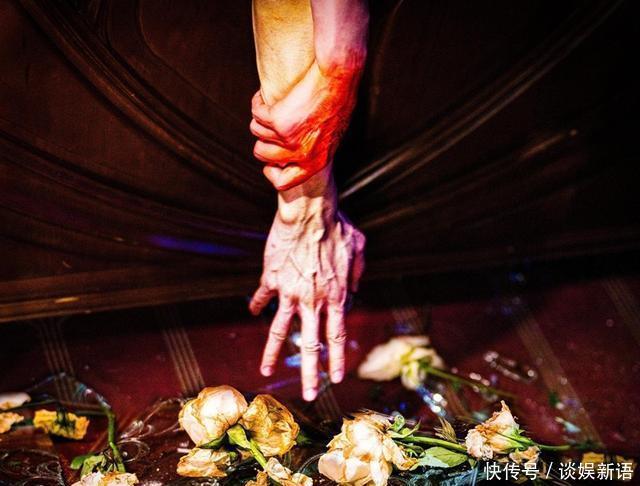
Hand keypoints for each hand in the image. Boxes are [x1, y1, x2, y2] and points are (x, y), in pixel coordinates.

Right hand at [248, 169, 364, 400]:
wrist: (309, 211)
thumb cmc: (337, 226)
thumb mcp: (359, 249)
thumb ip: (357, 274)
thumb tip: (353, 292)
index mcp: (336, 295)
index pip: (337, 336)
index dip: (336, 360)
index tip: (335, 380)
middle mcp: (313, 300)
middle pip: (311, 345)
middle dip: (311, 373)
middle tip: (311, 395)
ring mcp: (290, 292)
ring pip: (280, 331)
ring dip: (273, 353)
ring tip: (266, 372)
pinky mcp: (272, 279)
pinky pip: (262, 297)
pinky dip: (258, 305)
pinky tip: (253, 312)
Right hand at [250, 61, 361, 190]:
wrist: (337, 78)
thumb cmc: (337, 101)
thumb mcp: (330, 134)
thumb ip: (312, 148)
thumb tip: (289, 154)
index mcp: (316, 162)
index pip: (283, 182)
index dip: (272, 170)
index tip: (272, 158)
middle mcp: (301, 154)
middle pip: (262, 154)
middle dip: (263, 138)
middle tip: (270, 123)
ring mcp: (289, 139)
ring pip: (257, 131)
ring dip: (261, 118)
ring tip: (272, 106)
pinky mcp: (278, 121)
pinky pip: (256, 114)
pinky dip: (258, 103)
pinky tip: (266, 97)